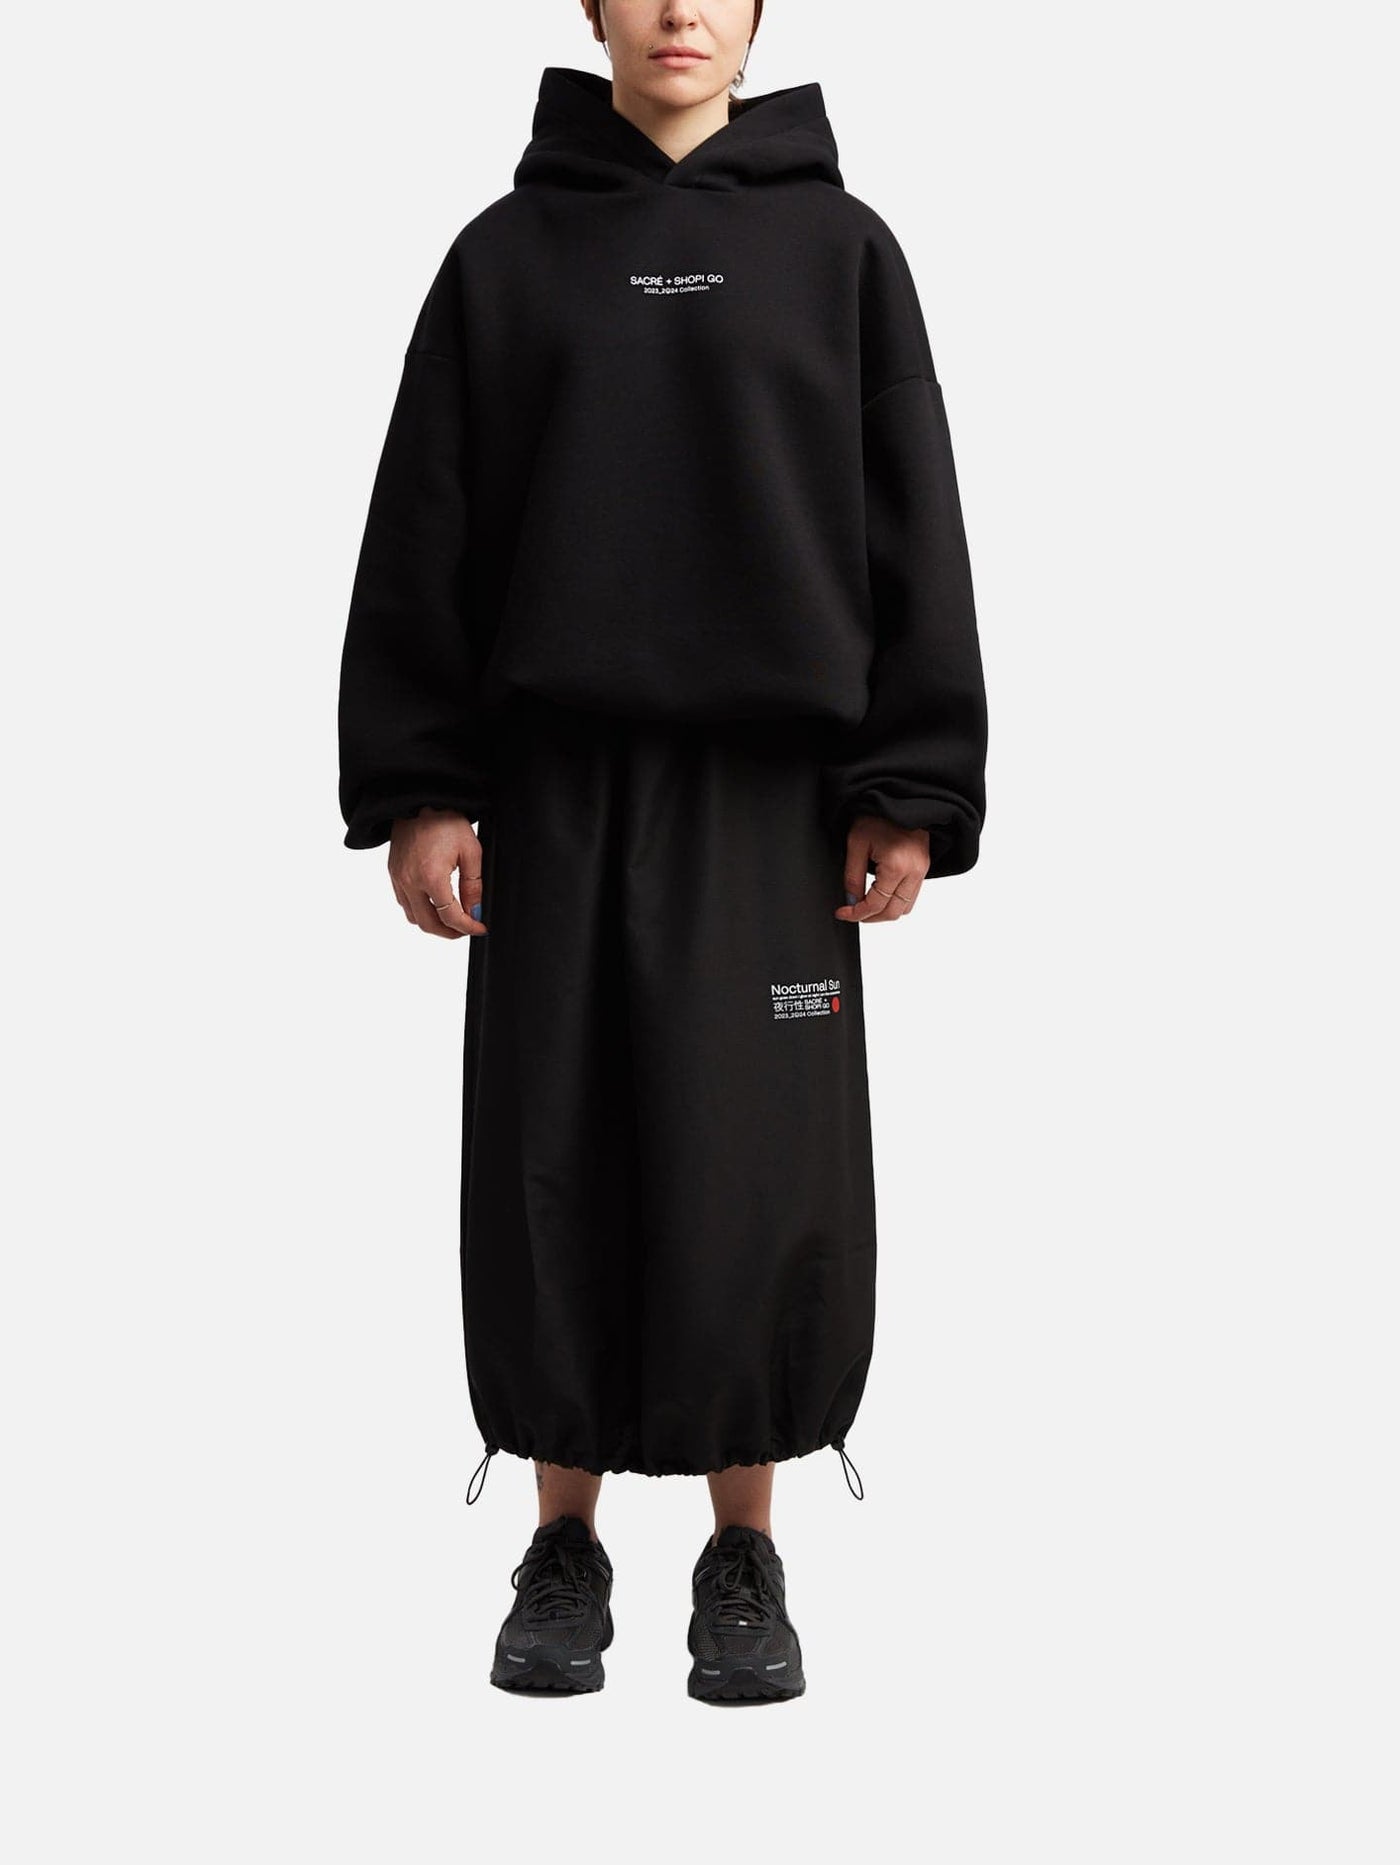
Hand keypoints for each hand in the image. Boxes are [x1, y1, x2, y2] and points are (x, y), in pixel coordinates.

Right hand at [388, 809, 486, 938]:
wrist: (419, 800)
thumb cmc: (445, 820)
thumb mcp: (470, 851)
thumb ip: (473, 886)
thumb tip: (475, 911)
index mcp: (431, 877)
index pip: (450, 917)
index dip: (468, 927)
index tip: (480, 928)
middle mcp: (410, 882)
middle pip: (428, 924)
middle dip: (450, 933)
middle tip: (466, 929)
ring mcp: (398, 878)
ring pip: (413, 917)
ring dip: (432, 923)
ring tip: (451, 919)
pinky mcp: (393, 873)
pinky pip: (404, 902)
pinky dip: (419, 910)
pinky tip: (434, 904)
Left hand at [834, 814, 928, 924]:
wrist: (901, 799)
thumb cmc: (878, 816)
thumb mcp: (856, 844)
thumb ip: (852, 876)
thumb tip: (850, 901)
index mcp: (897, 866)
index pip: (876, 904)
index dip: (856, 913)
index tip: (842, 913)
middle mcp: (914, 872)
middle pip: (893, 913)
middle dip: (870, 917)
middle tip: (852, 912)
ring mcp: (923, 871)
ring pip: (905, 909)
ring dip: (885, 912)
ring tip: (866, 905)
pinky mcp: (925, 869)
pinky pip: (911, 897)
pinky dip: (896, 902)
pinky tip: (881, 895)